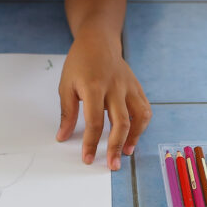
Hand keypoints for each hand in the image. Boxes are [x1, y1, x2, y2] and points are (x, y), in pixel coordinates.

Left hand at [56, 31, 151, 170]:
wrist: (99, 40)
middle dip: (116, 147)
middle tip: (112, 165)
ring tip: (126, 153)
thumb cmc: (80, 63)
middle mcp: (115, 87)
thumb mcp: (66, 85)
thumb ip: (67, 113)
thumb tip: (62, 137)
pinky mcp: (137, 87)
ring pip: (138, 116)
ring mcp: (129, 87)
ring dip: (134, 138)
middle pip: (120, 122)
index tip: (87, 159)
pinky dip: (141, 125)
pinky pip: (144, 109)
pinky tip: (133, 136)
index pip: (94, 121)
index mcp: (94, 87)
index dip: (90, 143)